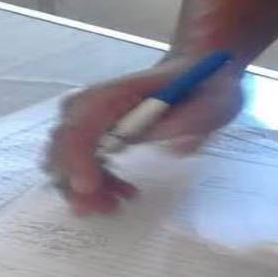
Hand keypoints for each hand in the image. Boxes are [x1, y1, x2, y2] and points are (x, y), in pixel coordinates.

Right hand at [46, 55, 243, 214]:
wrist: (198, 69)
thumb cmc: (206, 84)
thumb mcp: (214, 100)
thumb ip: (194, 122)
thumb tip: (174, 147)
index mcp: (119, 94)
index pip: (81, 124)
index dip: (76, 158)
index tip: (89, 188)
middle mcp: (95, 103)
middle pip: (63, 144)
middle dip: (75, 183)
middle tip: (107, 207)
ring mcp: (93, 118)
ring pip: (64, 157)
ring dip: (83, 188)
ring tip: (119, 201)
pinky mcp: (98, 132)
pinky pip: (79, 162)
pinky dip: (93, 183)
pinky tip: (120, 192)